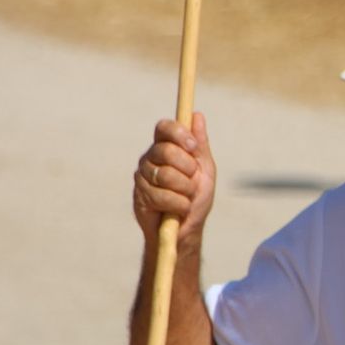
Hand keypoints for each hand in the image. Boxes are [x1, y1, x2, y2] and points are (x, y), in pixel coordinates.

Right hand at [132, 113, 215, 245]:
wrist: (188, 229)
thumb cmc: (197, 197)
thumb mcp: (205, 169)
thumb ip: (200, 144)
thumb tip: (197, 115)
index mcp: (166, 146)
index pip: (164, 127)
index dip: (179, 133)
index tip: (193, 147)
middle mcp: (151, 157)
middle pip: (166, 151)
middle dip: (187, 169)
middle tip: (193, 181)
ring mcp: (143, 176)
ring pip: (165, 175)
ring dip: (185, 190)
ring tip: (187, 198)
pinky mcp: (140, 195)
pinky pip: (160, 195)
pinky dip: (178, 204)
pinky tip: (178, 209)